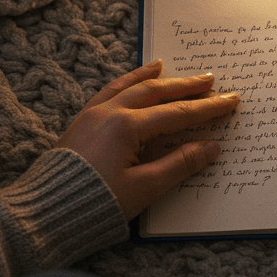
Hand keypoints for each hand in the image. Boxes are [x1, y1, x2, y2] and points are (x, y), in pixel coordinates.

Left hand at [56, 60, 238, 220]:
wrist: (46, 212)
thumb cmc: (97, 203)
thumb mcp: (145, 188)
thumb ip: (180, 165)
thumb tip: (212, 147)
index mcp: (127, 127)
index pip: (177, 113)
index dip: (207, 108)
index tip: (230, 100)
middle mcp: (110, 113)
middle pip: (155, 92)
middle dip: (185, 86)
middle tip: (209, 79)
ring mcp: (92, 114)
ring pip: (128, 86)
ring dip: (151, 77)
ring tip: (165, 65)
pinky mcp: (81, 123)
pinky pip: (107, 93)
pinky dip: (123, 83)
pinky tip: (129, 82)